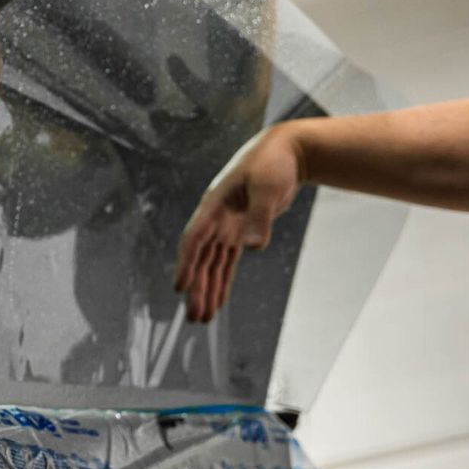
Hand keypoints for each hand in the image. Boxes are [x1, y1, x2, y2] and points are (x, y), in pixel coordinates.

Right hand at [176, 123, 304, 321]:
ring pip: (212, 264)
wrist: (288, 151)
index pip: (194, 239)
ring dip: (207, 289)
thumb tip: (253, 247)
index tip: (180, 287)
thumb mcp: (267, 188)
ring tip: (202, 317)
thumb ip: (259, 218)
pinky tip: (219, 301)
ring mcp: (227, 225)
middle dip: (197, 288)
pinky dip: (223, 280)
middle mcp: (216, 218)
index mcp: (214, 205)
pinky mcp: (241, 230)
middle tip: (194, 316)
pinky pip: (227, 261)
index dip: (186, 264)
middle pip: (201, 258)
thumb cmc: (273, 163)